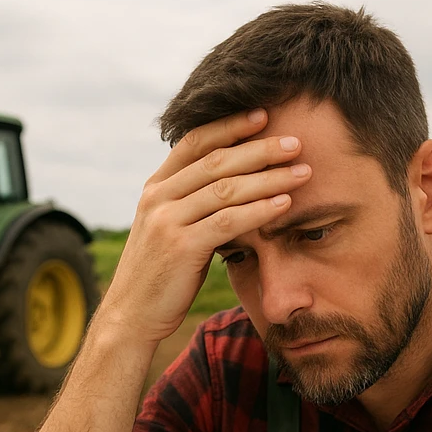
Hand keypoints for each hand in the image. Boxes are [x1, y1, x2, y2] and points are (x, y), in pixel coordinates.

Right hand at [102, 108, 312, 343]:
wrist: (130, 316)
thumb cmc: (159, 276)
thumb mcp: (169, 231)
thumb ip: (191, 205)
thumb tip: (229, 188)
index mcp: (155, 188)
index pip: (195, 142)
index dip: (229, 125)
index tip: (263, 115)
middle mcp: (158, 198)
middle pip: (216, 161)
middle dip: (260, 149)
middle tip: (295, 143)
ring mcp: (167, 221)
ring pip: (226, 188)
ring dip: (268, 178)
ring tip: (301, 172)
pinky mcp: (182, 247)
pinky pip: (228, 221)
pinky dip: (260, 210)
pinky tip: (285, 204)